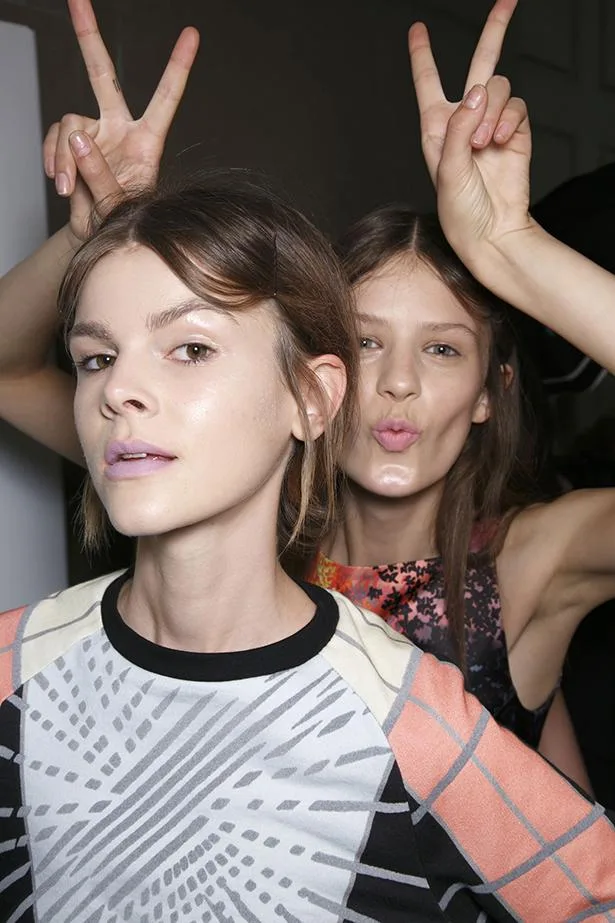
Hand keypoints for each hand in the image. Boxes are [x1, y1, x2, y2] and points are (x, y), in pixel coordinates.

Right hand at [44, 0, 199, 239]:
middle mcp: (119, 128)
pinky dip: (53, 159)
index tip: (192, 35)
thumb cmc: (120, 220)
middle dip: (88, 37)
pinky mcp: (70, 143)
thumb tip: (76, 138)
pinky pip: (55, 139)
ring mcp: (92, 134)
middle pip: (102, 76)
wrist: (98, 233)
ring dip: (62, 156)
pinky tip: (61, 181)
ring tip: (69, 188)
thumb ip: (98, 172)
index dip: (177, 67)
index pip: (165, 98)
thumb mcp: (117, 203)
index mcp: (147, 141)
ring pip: (68, 123)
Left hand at [408, 0, 532, 257]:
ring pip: (498, 88)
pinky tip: (499, 143)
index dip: (423, 55)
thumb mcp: (448, 170)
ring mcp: (493, 124)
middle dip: (496, 30)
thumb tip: (479, 92)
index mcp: (437, 128)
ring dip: (491, 112)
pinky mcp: (516, 132)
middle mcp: (465, 120)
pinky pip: (517, 107)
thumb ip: (460, 129)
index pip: (429, 83)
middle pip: (481, 63)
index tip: (417, 28)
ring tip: (484, 145)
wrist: (491, 233)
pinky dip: (508, 121)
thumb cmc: (460, 211)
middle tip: (509, 0)